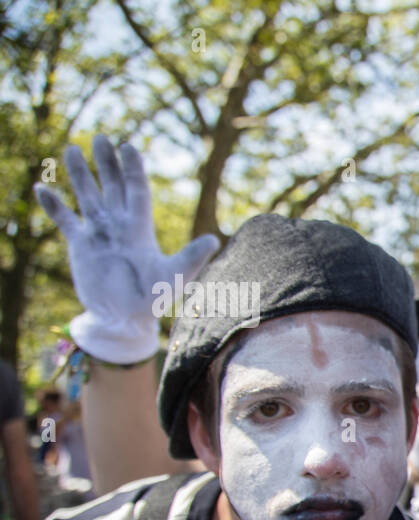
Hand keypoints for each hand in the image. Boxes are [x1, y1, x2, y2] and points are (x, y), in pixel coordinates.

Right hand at [35, 135, 218, 363]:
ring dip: (80, 175)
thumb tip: (215, 240)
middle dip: (106, 163)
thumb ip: (191, 257)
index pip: (136, 191)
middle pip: (112, 187)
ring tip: (70, 149)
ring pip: (88, 197)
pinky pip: (65, 220)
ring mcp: (99, 234)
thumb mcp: (175, 277)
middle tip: (101, 137)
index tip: (127, 146)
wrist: (125, 320)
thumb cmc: (153, 300)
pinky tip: (41, 187)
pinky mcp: (80, 246)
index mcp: (141, 229)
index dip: (132, 169)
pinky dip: (54, 205)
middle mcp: (119, 226)